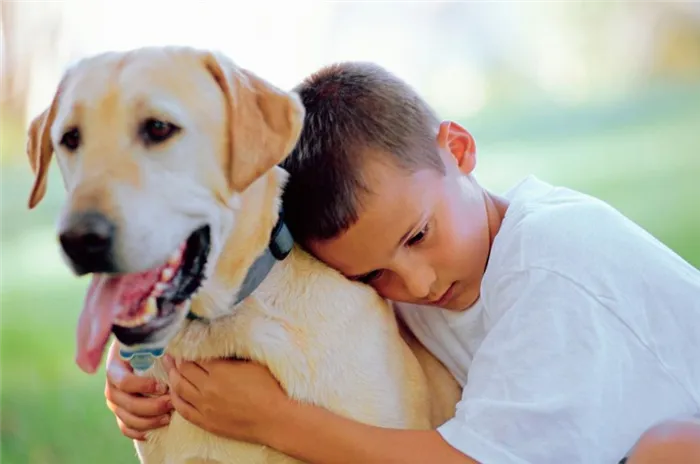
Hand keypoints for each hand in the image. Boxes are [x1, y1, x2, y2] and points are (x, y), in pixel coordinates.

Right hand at [104, 340, 172, 439]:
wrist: (136, 353)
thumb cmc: (146, 346)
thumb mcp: (147, 342)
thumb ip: (152, 346)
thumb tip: (169, 353)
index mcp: (115, 368)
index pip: (124, 382)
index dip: (143, 386)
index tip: (163, 386)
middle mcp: (111, 387)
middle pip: (127, 404)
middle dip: (152, 407)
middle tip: (171, 403)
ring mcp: (114, 403)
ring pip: (127, 419)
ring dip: (149, 421)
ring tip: (168, 417)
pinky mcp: (119, 413)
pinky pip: (125, 428)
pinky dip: (139, 432)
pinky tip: (155, 430)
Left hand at [163, 356, 286, 444]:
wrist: (276, 419)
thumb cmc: (270, 388)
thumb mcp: (253, 363)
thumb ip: (232, 354)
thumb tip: (220, 344)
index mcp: (220, 371)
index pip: (194, 356)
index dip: (187, 349)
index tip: (185, 343)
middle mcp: (208, 388)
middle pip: (183, 370)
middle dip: (177, 360)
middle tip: (173, 352)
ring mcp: (205, 406)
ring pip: (179, 388)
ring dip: (172, 376)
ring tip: (170, 368)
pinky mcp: (206, 422)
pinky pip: (182, 409)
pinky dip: (174, 398)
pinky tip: (173, 392)